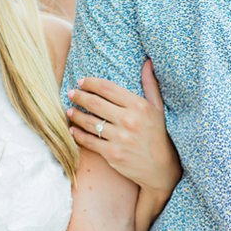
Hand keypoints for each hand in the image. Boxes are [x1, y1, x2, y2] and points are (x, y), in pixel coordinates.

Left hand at [68, 62, 179, 194]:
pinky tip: (73, 129)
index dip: (91, 83)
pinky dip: (77, 134)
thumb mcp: (158, 108)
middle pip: (95, 103)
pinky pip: (89, 141)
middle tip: (71, 93)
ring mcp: (119, 138)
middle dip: (79, 96)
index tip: (82, 81)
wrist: (160, 168)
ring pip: (89, 122)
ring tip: (69, 110)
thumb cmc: (158, 135)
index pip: (108, 88)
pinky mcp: (112, 154)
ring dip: (76, 115)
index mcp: (139, 106)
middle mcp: (129, 120)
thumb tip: (147, 62)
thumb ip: (150, 85)